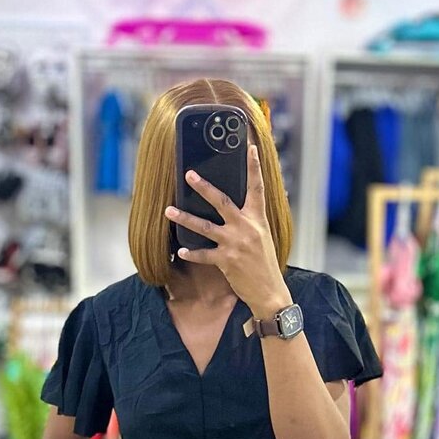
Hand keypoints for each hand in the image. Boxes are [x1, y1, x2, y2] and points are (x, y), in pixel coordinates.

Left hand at [164, 144, 291, 319]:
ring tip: (169, 210)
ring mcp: (235, 244)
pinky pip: (204, 254)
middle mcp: (246, 228)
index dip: (254, 167)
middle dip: (204, 187)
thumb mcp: (264, 237)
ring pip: (205, 227)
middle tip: (188, 175)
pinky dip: (192, 253)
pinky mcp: (226, 261)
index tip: (250, 148)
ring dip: (185, 218)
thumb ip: (253, 220)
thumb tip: (245, 206)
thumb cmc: (265, 264)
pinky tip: (181, 250)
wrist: (269, 291)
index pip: (257, 188)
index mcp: (258, 219)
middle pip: (222, 202)